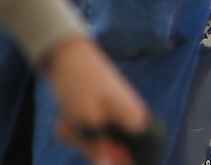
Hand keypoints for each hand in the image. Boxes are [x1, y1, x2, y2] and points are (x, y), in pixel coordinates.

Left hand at [42, 35, 152, 164]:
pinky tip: (67, 117)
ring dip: (77, 137)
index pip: (143, 154)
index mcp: (136, 120)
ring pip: (98, 142)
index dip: (123, 160)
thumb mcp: (85, 122)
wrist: (68, 56)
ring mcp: (118, 115)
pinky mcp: (105, 112)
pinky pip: (91, 132)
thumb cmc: (80, 86)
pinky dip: (76, 129)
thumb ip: (98, 149)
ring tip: (67, 120)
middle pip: (116, 152)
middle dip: (88, 147)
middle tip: (74, 132)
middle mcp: (132, 119)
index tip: (102, 156)